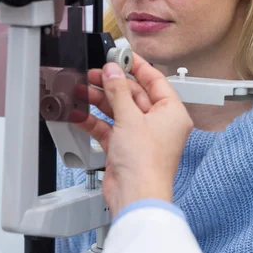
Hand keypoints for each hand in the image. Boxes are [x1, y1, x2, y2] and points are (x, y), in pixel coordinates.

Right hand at [75, 54, 192, 217]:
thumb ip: (118, 91)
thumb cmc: (146, 164)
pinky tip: (80, 113)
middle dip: (112, 84)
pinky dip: (95, 120)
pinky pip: (109, 127)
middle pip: (134, 95)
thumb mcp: (130, 118)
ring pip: (119, 110)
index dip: (137, 66)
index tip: (121, 56)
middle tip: (96, 73)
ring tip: (82, 89)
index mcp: (171, 113)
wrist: (136, 196)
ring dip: (100, 100)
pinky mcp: (125, 148)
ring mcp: (141, 136)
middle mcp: (158, 124)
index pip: (155, 80)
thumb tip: (112, 72)